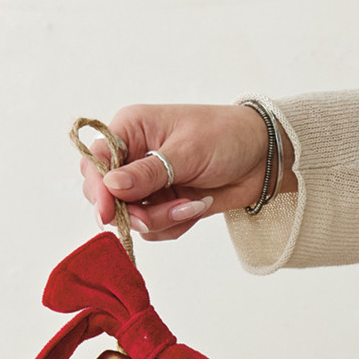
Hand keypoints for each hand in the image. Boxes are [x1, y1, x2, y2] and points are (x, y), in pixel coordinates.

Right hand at [78, 104, 293, 242]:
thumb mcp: (186, 152)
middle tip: (159, 215)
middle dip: (133, 211)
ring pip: (133, 217)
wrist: (262, 157)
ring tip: (192, 205)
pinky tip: (197, 207)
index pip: (95, 161)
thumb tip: (111, 186)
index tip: (108, 214)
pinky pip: (156, 228)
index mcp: (130, 130)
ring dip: (162, 220)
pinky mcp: (166, 204)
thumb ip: (148, 173)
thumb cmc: (225, 137)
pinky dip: (175, 225)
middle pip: (107, 195)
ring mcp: (149, 184)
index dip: (98, 190)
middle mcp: (133, 157)